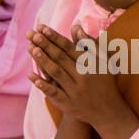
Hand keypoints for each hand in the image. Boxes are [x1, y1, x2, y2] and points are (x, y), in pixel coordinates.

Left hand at [28, 24, 138, 138]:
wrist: (107, 111)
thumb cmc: (104, 81)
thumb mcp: (103, 61)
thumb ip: (89, 44)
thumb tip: (75, 26)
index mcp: (90, 64)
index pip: (69, 48)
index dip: (55, 38)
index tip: (43, 29)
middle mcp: (82, 77)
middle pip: (61, 58)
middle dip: (46, 46)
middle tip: (33, 34)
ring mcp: (74, 91)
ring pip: (56, 73)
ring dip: (42, 61)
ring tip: (31, 48)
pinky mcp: (67, 104)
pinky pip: (53, 93)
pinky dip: (43, 85)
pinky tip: (31, 76)